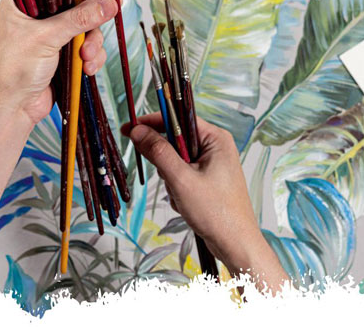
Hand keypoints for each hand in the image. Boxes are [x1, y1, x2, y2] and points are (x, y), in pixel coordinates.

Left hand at [0, 0, 117, 125]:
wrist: (12, 109)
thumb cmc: (14, 70)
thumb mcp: (46, 38)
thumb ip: (79, 19)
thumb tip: (109, 3)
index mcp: (23, 3)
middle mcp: (37, 17)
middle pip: (76, 4)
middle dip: (91, 16)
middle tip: (109, 12)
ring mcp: (51, 36)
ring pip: (85, 28)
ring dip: (92, 42)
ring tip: (87, 56)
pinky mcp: (62, 55)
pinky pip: (86, 48)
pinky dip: (91, 57)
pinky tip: (87, 68)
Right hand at [124, 114, 289, 292]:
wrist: (236, 244)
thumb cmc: (216, 212)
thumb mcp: (181, 179)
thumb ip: (158, 152)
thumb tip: (137, 131)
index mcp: (215, 138)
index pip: (178, 118)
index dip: (151, 122)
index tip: (128, 129)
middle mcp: (215, 146)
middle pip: (175, 140)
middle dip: (165, 162)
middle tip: (170, 180)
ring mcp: (212, 164)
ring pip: (176, 160)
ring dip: (171, 178)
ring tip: (182, 196)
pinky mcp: (208, 179)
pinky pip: (182, 174)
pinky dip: (177, 188)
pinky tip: (185, 203)